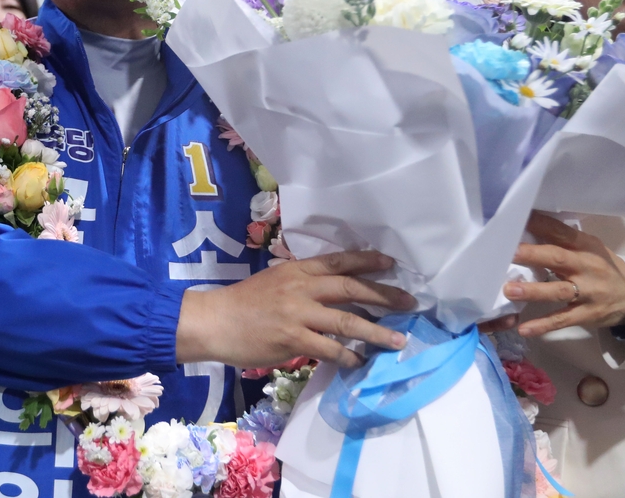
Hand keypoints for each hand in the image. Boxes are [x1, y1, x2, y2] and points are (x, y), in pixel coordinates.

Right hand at [176, 250, 415, 368]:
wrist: (214, 321)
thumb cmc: (242, 302)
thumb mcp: (274, 280)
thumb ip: (302, 283)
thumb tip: (331, 292)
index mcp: (297, 270)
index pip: (339, 261)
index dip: (367, 261)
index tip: (391, 263)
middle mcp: (301, 288)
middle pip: (351, 288)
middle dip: (384, 295)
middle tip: (410, 302)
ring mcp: (298, 314)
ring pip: (347, 320)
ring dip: (376, 331)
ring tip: (398, 340)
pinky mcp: (292, 339)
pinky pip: (329, 349)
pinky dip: (348, 356)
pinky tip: (361, 362)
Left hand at [503, 212, 624, 336]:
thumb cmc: (601, 267)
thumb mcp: (589, 248)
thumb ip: (564, 241)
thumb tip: (529, 227)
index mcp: (586, 246)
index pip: (562, 233)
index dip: (540, 225)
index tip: (516, 218)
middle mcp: (586, 267)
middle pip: (558, 259)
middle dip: (533, 255)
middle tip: (509, 252)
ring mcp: (588, 292)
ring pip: (558, 291)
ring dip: (533, 291)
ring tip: (509, 290)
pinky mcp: (587, 314)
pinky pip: (563, 320)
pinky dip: (543, 325)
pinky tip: (524, 329)